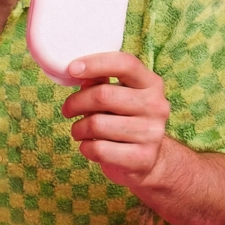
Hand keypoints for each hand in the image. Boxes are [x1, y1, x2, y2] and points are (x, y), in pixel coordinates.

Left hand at [60, 52, 170, 188]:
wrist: (145, 160)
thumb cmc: (124, 120)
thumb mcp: (118, 96)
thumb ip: (101, 81)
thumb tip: (79, 71)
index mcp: (151, 84)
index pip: (125, 64)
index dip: (95, 64)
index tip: (71, 69)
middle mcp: (156, 106)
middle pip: (103, 95)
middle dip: (76, 102)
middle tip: (67, 110)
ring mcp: (152, 133)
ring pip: (97, 124)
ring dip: (78, 128)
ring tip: (79, 130)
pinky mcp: (142, 158)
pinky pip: (99, 149)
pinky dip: (85, 147)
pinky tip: (89, 146)